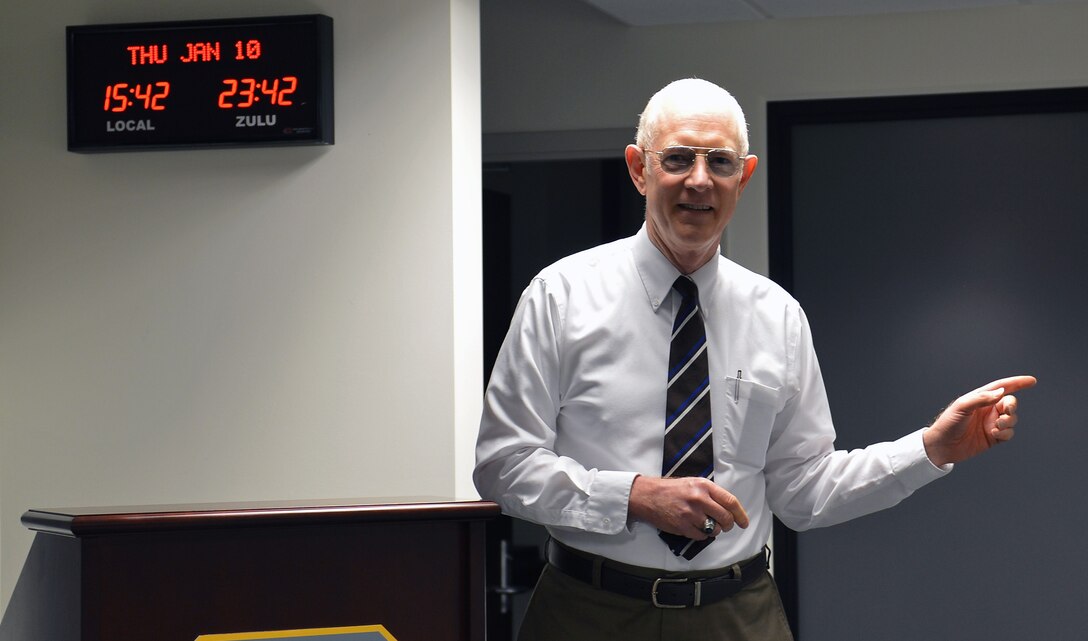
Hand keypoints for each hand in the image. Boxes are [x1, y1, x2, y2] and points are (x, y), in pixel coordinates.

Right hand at [628, 475, 748, 538]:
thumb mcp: (693, 483)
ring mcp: (691, 513)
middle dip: (728, 525)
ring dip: (714, 530)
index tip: (743, 522)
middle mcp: (699, 499)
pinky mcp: (682, 525)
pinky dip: (702, 535)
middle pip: (725, 518)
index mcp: (704, 486)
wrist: (648, 495)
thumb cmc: (672, 489)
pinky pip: (701, 536)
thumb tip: (729, 508)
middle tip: (724, 526)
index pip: (730, 501)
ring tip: (706, 524)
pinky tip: (695, 527)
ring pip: (714, 529)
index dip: (740, 514)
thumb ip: (711, 493)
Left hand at [923, 375, 1036, 466]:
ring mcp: (991, 424)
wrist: (942, 446)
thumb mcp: (962, 407)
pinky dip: (1006, 433)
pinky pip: (1009, 433)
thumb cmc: (948, 423)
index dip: (1017, 383)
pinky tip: (994, 434)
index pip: (1002, 387)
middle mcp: (987, 410)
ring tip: (996, 426)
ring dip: (1008, 421)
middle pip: (1010, 404)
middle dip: (1012, 406)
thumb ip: (981, 398)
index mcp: (980, 398)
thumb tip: (1001, 392)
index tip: (1031, 381)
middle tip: (1005, 411)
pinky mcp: (993, 438)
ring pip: (1012, 419)